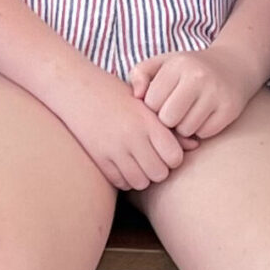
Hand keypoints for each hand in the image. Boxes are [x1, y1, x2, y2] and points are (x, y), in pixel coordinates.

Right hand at [64, 70, 187, 190]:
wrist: (74, 87)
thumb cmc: (113, 93)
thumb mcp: (142, 104)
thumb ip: (168, 126)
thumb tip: (194, 146)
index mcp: (146, 120)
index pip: (174, 157)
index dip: (172, 157)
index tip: (165, 149)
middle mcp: (132, 136)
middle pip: (159, 173)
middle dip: (158, 169)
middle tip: (150, 157)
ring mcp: (114, 149)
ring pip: (140, 182)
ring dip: (141, 176)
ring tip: (136, 162)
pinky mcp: (98, 158)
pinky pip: (120, 182)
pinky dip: (124, 178)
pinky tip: (121, 163)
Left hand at [128, 45, 260, 143]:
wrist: (233, 65)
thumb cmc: (189, 68)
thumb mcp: (163, 62)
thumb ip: (140, 74)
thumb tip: (136, 95)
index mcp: (177, 65)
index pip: (151, 102)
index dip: (153, 106)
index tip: (161, 101)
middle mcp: (197, 77)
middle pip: (168, 118)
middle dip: (167, 119)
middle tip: (174, 111)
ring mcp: (215, 94)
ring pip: (186, 130)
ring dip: (184, 127)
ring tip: (188, 113)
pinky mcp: (230, 109)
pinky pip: (205, 134)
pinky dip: (201, 130)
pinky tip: (203, 116)